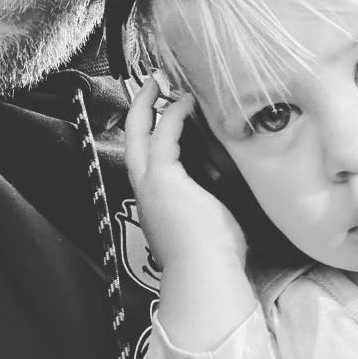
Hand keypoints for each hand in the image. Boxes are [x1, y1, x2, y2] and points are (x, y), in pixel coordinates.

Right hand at [125, 78, 246, 270]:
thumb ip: (209, 196)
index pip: (147, 157)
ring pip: (139, 132)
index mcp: (157, 201)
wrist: (205, 275)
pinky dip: (172, 114)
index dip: (151, 131)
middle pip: (131, 138)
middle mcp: (147, 190)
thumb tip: (226, 183)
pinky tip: (185, 101)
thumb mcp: (210, 218)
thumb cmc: (214, 256)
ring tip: (163, 84)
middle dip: (138, 108)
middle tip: (150, 83)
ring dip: (150, 104)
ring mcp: (151, 184)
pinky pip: (162, 135)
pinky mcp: (163, 178)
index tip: (165, 111)